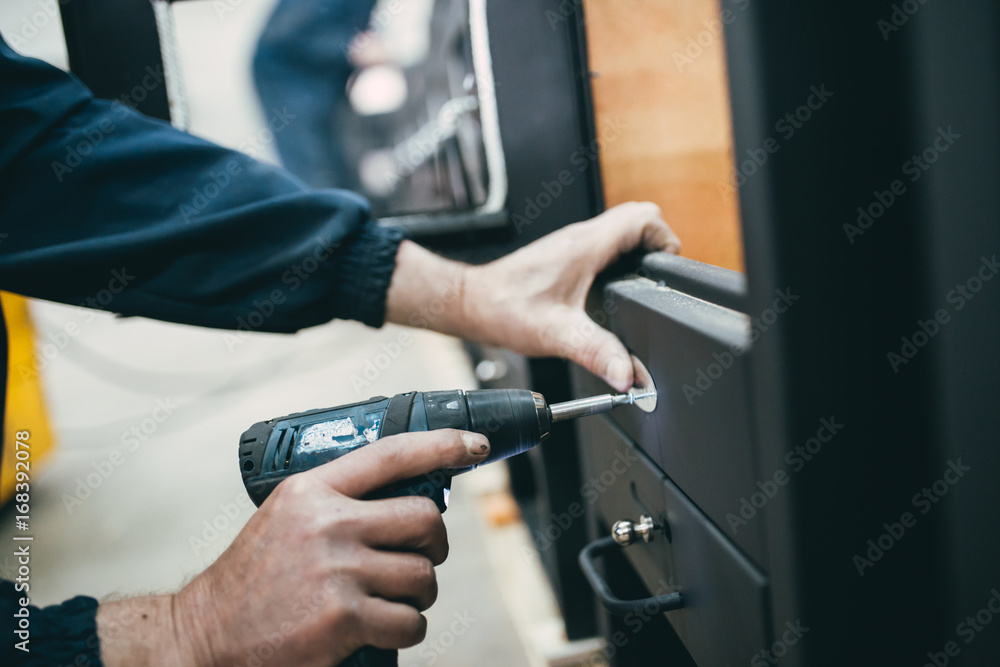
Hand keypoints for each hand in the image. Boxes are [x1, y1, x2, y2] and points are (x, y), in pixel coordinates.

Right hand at [96, 429, 490, 666]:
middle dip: (435, 544)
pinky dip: (407, 628)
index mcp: (312, 492)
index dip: (441, 445)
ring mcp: (337, 571)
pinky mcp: (343, 617)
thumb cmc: (252, 581)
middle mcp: (327, 524)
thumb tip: (406, 500)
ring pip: (422, 575)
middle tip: (423, 556)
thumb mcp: (286, 518)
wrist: (206, 635)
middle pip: (424, 519)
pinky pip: (410, 620)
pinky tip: (383, 628)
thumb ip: (337, 503)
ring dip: (419, 592)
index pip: (390, 454)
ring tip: (392, 598)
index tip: (473, 445)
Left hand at [464, 202, 678, 390]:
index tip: (665, 271)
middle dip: (658, 245)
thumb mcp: (558, 336)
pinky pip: (605, 244)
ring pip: (621, 230)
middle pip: (639, 219)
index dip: (666, 240)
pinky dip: (619, 259)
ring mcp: (573, 244)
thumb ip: (597, 353)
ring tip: (640, 286)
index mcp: (586, 247)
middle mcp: (581, 238)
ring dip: (639, 251)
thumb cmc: (505, 310)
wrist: (473, 304)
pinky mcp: (566, 255)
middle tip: (655, 280)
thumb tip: (628, 375)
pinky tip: (612, 291)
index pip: (644, 218)